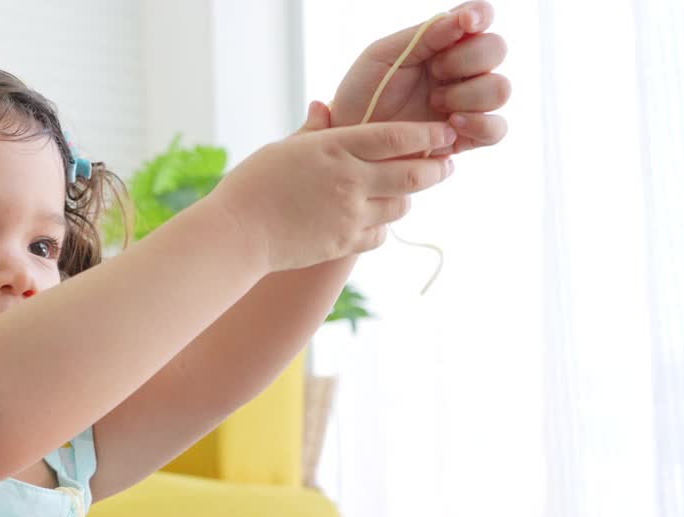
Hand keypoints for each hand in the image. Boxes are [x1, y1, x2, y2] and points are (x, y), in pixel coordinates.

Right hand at [208, 104, 456, 272]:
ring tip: (406, 192)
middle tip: (447, 164)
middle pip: (413, 174)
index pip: (396, 137)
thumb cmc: (252, 186)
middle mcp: (349, 180)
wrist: (236, 234)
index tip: (444, 133)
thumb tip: (325, 106)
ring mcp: (349, 214)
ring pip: (401, 206)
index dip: (427, 135)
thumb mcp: (283, 148)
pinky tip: (373, 220)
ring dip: (408, 198)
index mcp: (335, 148)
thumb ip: (313, 130)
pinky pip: (380, 234)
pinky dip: (383, 227)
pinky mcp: (343, 243)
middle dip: (437, 168)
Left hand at [329, 1, 509, 153]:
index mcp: (444, 42)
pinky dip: (480, 124)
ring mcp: (468, 103)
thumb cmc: (363, 92)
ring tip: (434, 102)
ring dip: (468, 94)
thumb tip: (463, 18)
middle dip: (467, 58)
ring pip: (501, 89)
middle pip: (496, 49)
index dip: (481, 15)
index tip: (466, 23)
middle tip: (434, 71)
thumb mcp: (384, 54)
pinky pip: (497, 129)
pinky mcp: (468, 136)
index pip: (480, 17)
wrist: (352, 135)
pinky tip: (451, 124)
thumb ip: (424, 35)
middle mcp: (463, 70)